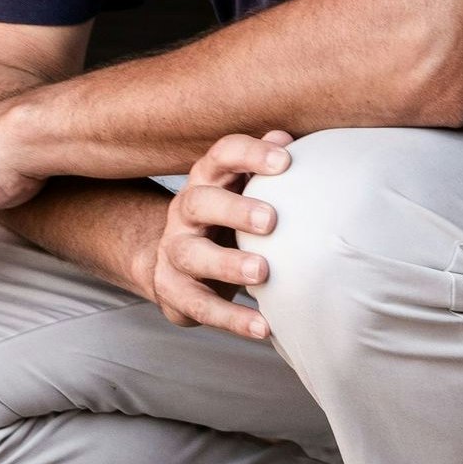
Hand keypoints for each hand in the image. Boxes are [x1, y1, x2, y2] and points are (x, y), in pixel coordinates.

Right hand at [141, 131, 295, 337]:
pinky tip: (264, 327)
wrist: (178, 261)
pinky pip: (201, 306)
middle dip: (234, 210)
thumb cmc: (229, 218)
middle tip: (271, 221)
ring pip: (193, 256)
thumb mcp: (245, 189)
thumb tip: (287, 136)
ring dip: (227, 265)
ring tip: (262, 274)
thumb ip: (266, 166)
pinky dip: (233, 319)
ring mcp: (175, 252)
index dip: (250, 154)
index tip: (285, 160)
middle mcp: (185, 212)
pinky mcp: (174, 291)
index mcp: (208, 180)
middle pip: (199, 203)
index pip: (222, 156)